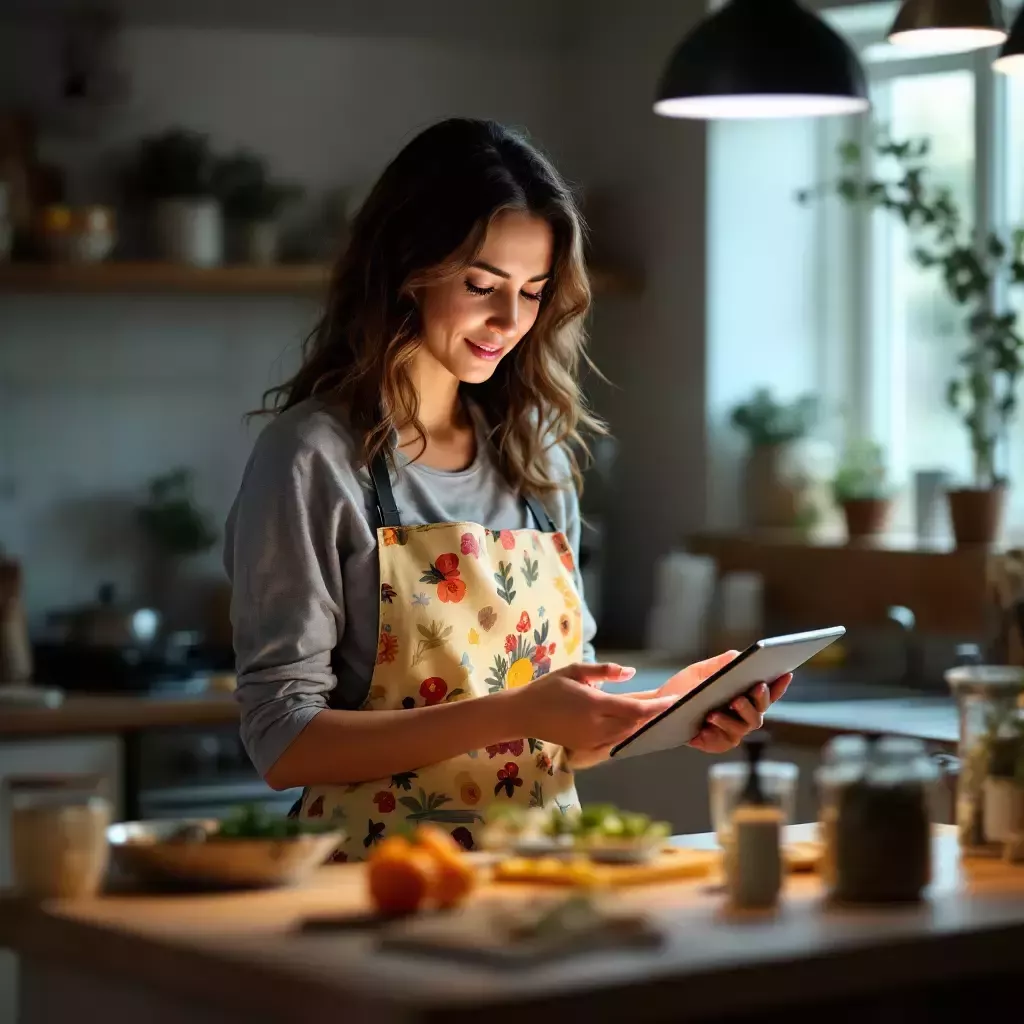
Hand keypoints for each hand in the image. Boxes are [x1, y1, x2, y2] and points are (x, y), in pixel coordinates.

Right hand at [507, 662, 676, 759]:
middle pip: (634, 724)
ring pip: (626, 734)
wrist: (523, 714)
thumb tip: (631, 673)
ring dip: (640, 724)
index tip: (674, 701)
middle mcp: (596, 726)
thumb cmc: (548, 688)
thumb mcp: (575, 671)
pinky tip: (632, 724)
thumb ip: (604, 671)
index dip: (656, 706)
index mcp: (594, 705)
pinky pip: (614, 741)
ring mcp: (591, 740)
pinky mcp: (586, 747)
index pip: (634, 708)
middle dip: (652, 715)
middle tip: (668, 703)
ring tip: (654, 712)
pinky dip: (626, 732)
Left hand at [629, 651, 792, 753]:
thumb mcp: (702, 671)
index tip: (785, 672)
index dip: (779, 685)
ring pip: (744, 727)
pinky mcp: (717, 744)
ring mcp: (732, 731)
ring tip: (721, 708)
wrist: (659, 707)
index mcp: (743, 695)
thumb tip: (740, 655)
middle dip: (759, 699)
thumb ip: (722, 664)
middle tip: (755, 687)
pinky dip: (718, 731)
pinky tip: (709, 722)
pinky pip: (724, 740)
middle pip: (760, 710)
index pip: (767, 692)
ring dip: (735, 717)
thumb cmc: (684, 688)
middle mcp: (742, 715)